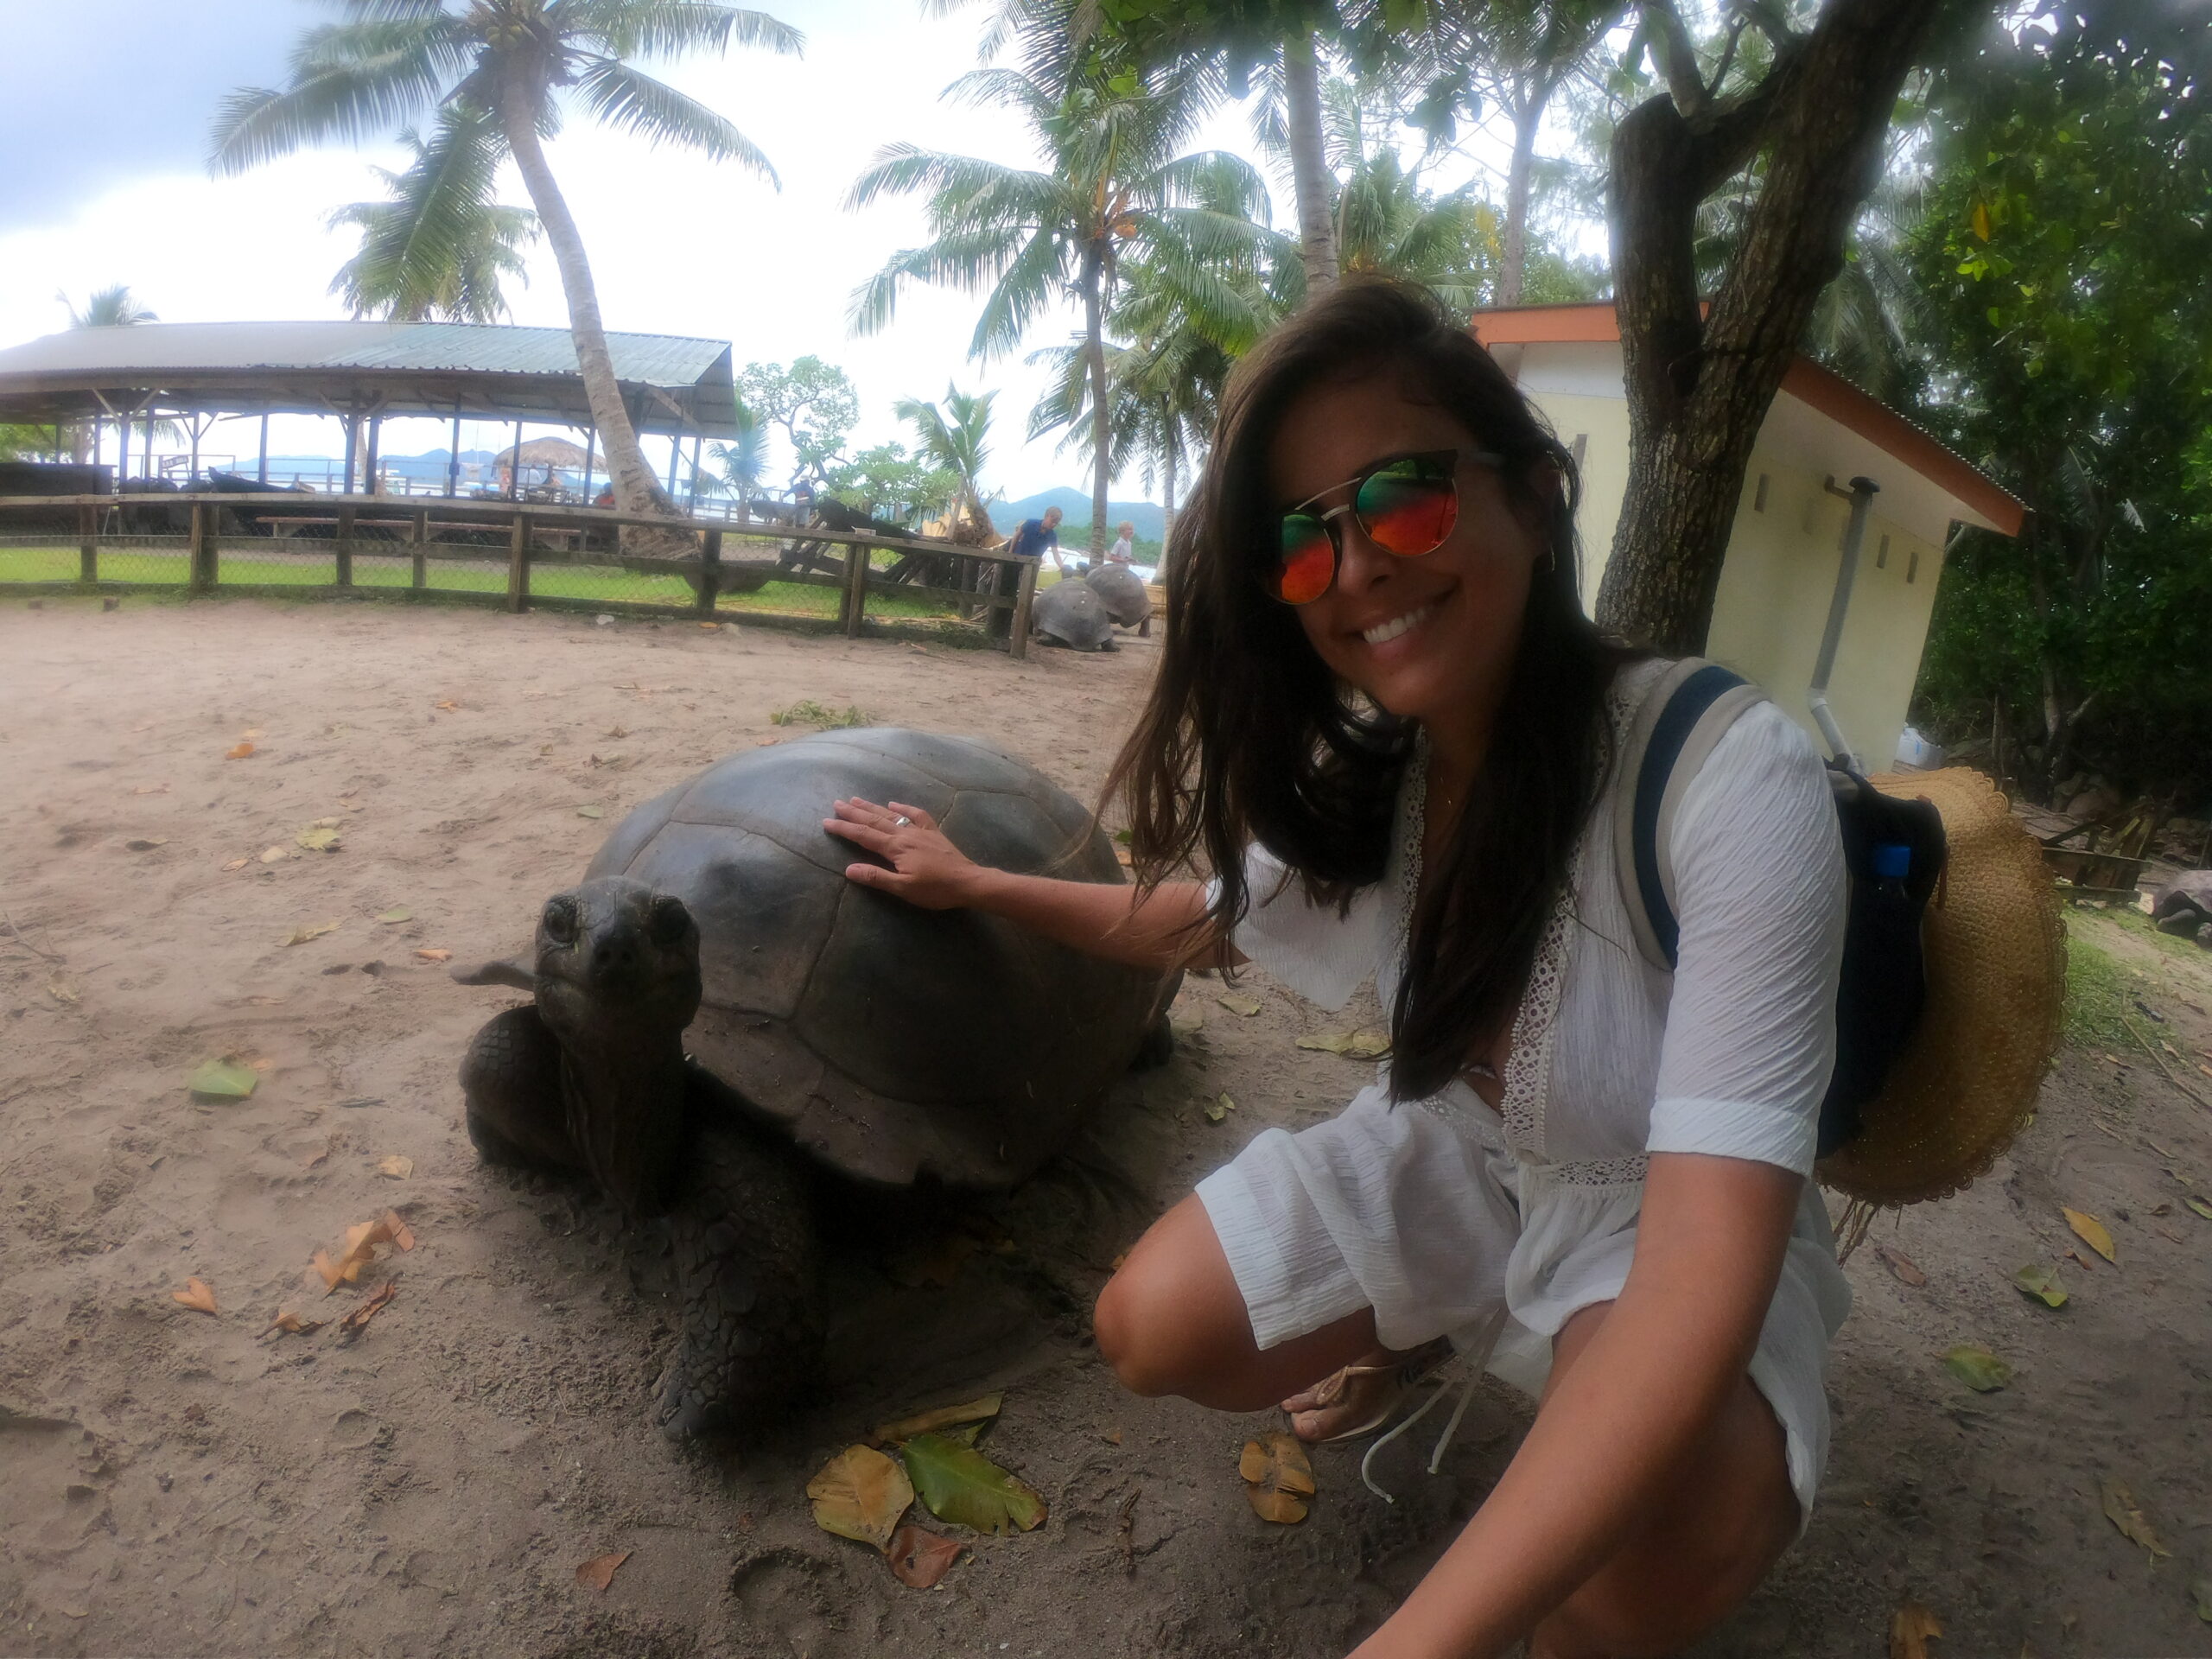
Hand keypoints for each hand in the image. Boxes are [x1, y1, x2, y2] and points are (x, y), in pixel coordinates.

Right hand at [822, 798, 980, 909]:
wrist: (968, 882)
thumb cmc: (935, 889)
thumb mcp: (903, 889)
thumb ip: (876, 877)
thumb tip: (849, 869)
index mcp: (895, 848)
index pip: (863, 836)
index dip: (844, 828)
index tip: (826, 822)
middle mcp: (905, 834)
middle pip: (874, 821)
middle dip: (853, 813)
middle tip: (836, 803)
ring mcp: (920, 831)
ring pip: (891, 815)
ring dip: (872, 807)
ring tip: (856, 799)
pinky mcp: (933, 832)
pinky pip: (916, 815)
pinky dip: (903, 808)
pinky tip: (894, 803)